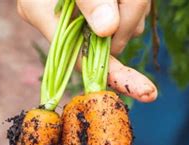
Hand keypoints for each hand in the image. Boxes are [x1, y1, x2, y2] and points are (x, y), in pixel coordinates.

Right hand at [17, 0, 156, 102]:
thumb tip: (108, 30)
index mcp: (43, 14)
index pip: (83, 60)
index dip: (115, 76)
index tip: (146, 91)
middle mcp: (61, 22)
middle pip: (111, 42)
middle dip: (130, 17)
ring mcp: (82, 17)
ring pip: (125, 28)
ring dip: (135, 5)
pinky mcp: (99, 10)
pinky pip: (128, 15)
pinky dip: (134, 2)